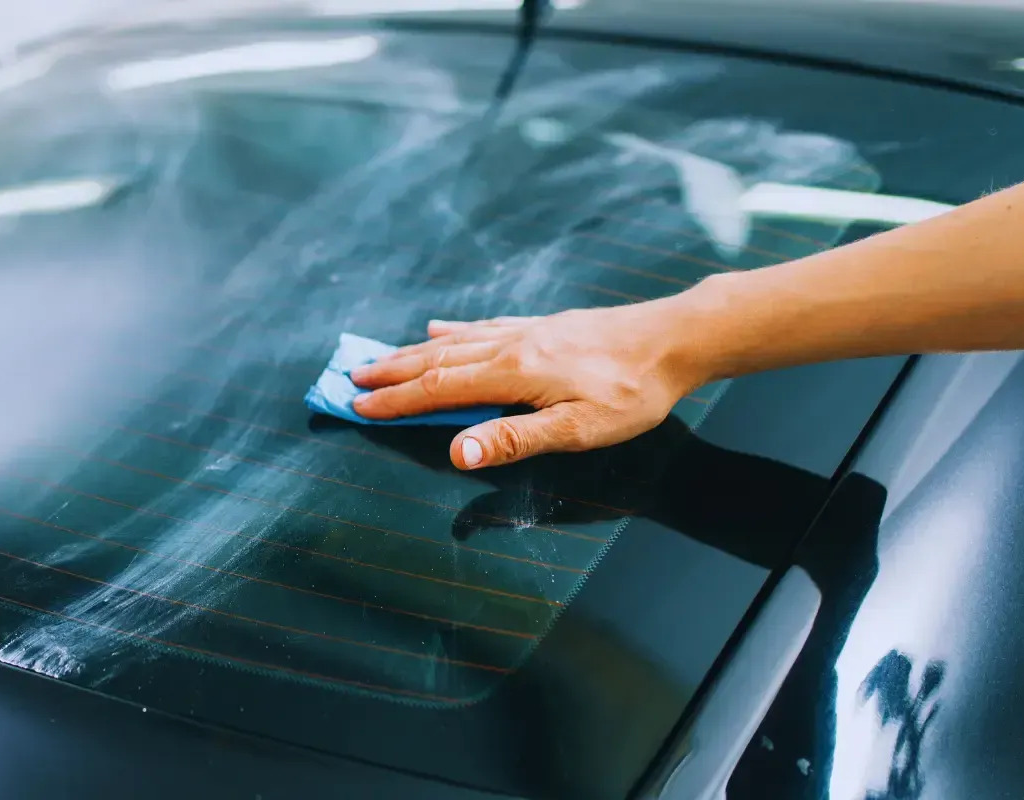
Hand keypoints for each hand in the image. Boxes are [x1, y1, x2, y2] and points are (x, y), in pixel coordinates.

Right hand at [349, 300, 712, 469]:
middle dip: (390, 371)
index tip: (357, 404)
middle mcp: (510, 345)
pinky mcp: (543, 325)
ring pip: (454, 341)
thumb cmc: (632, 393)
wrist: (673, 340)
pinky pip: (483, 326)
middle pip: (435, 359)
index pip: (439, 389)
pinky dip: (453, 330)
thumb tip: (455, 451)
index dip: (396, 400)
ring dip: (412, 351)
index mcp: (512, 374)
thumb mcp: (577, 429)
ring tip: (381, 357)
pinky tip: (442, 328)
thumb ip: (513, 438)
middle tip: (350, 377)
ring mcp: (525, 331)